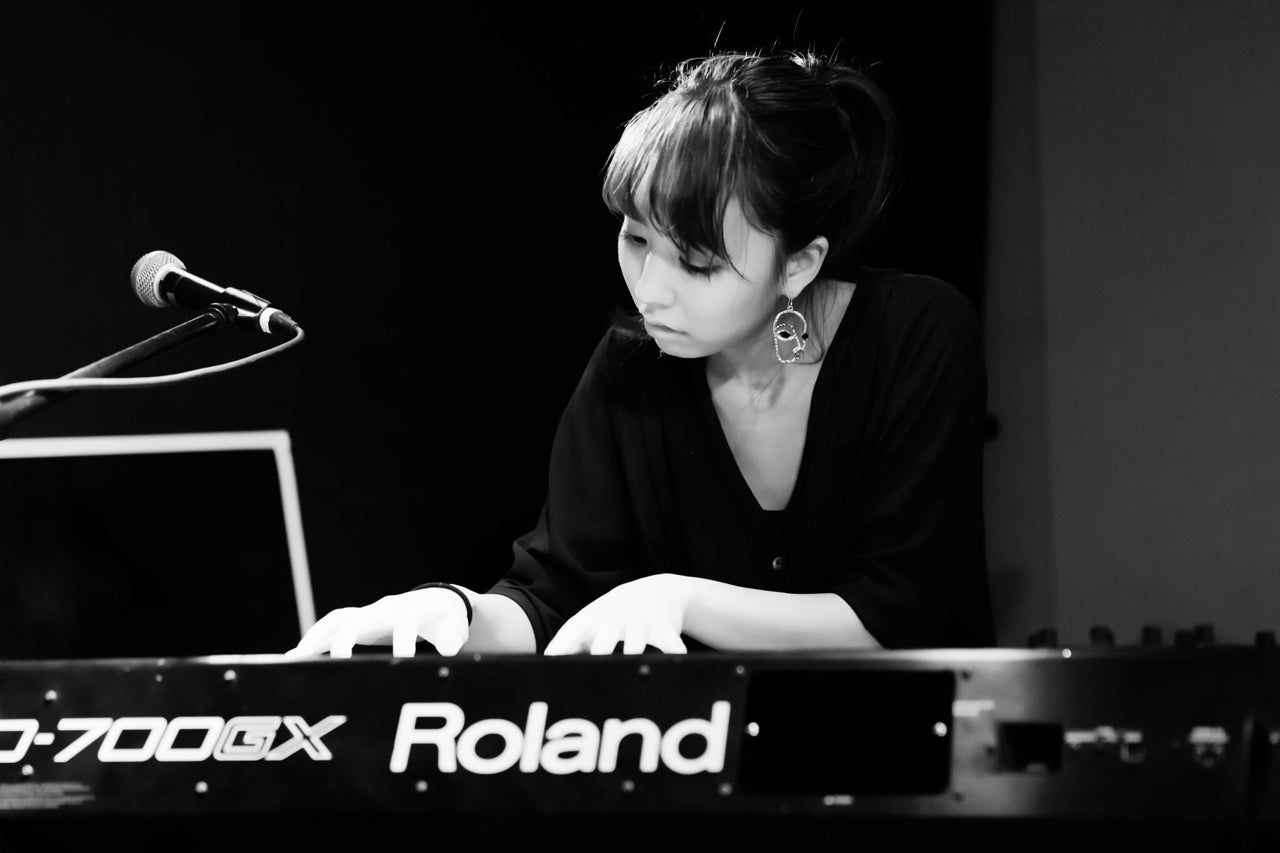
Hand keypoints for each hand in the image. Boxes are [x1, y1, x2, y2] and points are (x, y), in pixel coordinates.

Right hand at [284, 586, 471, 657]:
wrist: (436, 602)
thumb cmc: (445, 619)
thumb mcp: (454, 629)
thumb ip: (451, 640)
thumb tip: (449, 652)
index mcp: (410, 610)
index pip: (404, 623)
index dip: (402, 643)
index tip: (401, 666)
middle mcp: (383, 608)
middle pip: (359, 618)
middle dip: (346, 639)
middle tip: (338, 663)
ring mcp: (367, 613)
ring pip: (337, 621)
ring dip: (317, 638)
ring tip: (296, 659)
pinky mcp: (357, 622)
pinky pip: (331, 627)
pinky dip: (314, 640)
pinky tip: (295, 658)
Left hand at [544, 574, 689, 654]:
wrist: (658, 590)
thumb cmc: (615, 615)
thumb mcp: (592, 622)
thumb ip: (570, 643)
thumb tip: (546, 665)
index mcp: (594, 620)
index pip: (574, 632)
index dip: (562, 646)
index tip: (552, 662)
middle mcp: (616, 621)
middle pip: (606, 636)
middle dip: (600, 649)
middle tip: (593, 661)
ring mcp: (640, 624)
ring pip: (637, 640)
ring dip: (634, 651)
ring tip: (631, 663)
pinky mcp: (664, 630)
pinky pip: (670, 643)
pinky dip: (673, 651)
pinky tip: (676, 660)